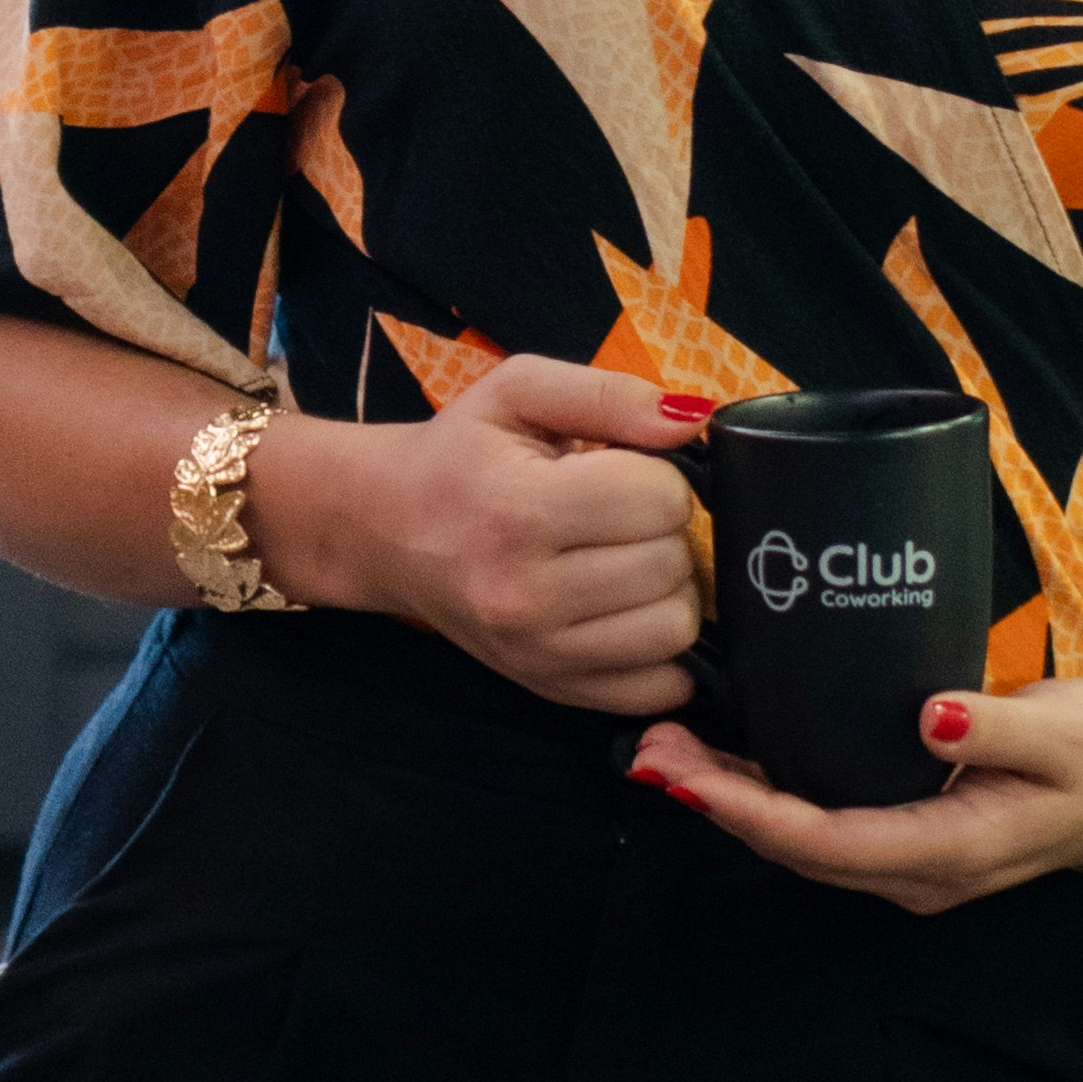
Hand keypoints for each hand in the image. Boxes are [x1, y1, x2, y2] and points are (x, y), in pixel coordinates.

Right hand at [293, 355, 709, 719]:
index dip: (659, 476)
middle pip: (670, 565)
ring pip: (673, 630)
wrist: (385, 529)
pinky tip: (632, 612)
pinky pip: (655, 691)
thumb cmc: (459, 454)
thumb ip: (611, 395)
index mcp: (519, 510)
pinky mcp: (547, 688)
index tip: (623, 470)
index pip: (661, 500)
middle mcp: (525, 594)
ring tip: (627, 559)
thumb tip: (697, 420)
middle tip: (622, 515)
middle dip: (663, 530)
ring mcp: (535, 652)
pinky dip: (663, 653)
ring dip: (669, 589)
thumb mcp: (520, 391)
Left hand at [625, 678, 1082, 912]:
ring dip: (729, 801)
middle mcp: (916, 872)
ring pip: (799, 842)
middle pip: (798, 848)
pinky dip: (762, 796)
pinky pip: (817, 826)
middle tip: (647, 751)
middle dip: (718, 805)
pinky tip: (722, 760)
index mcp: (951, 852)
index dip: (756, 815)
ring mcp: (906, 862)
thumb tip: (933, 716)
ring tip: (661, 751)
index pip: (832, 841)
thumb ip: (1000, 724)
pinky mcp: (901, 836)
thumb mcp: (1066, 731)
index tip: (691, 780)